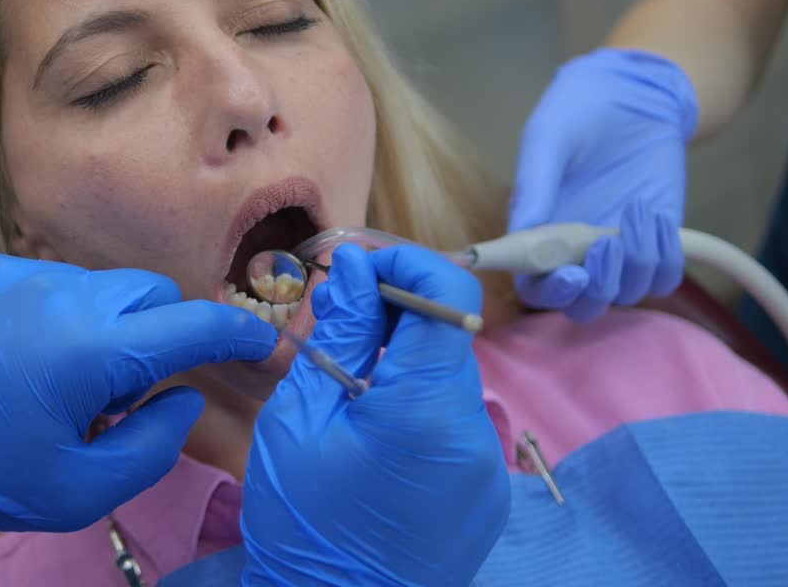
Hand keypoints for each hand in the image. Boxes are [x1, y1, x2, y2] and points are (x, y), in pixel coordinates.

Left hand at [0, 247, 276, 536]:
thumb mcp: (73, 491)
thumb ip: (151, 446)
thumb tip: (180, 399)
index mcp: (92, 351)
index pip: (193, 324)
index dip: (238, 330)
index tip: (259, 338)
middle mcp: (62, 293)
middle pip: (148, 295)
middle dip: (155, 335)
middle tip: (116, 393)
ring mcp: (16, 271)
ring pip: (94, 288)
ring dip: (97, 327)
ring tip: (49, 380)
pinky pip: (39, 281)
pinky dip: (45, 314)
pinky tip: (6, 357)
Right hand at [241, 244, 508, 585]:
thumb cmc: (304, 525)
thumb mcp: (299, 420)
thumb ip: (337, 335)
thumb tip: (355, 266)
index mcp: (429, 409)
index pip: (447, 292)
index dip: (403, 262)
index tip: (354, 271)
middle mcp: (476, 432)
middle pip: (447, 336)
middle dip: (394, 313)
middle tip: (334, 325)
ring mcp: (487, 467)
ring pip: (447, 381)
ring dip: (402, 363)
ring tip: (345, 392)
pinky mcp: (484, 492)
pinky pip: (453, 425)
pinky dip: (416, 408)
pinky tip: (371, 438)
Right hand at [509, 47, 695, 321]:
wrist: (636, 93)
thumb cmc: (579, 110)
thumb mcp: (549, 136)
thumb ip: (535, 184)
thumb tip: (520, 232)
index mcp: (537, 234)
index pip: (535, 287)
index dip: (551, 292)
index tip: (571, 274)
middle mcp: (575, 252)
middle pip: (583, 305)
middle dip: (597, 289)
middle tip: (607, 246)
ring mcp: (618, 252)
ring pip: (627, 293)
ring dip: (636, 263)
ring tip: (637, 212)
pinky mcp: (657, 242)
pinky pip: (664, 276)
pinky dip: (664, 255)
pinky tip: (654, 214)